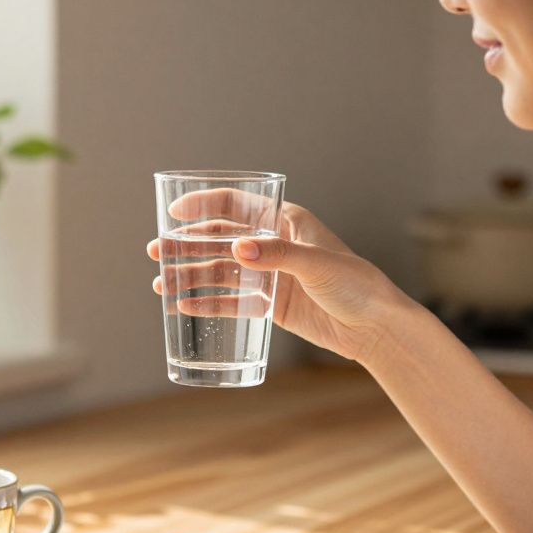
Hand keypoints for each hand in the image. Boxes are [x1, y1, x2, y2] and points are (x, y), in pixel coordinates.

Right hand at [148, 188, 413, 364]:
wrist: (375, 327)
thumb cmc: (356, 285)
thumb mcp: (317, 264)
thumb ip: (276, 255)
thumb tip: (236, 250)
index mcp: (285, 221)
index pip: (237, 205)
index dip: (203, 205)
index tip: (174, 212)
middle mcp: (273, 245)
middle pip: (220, 241)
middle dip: (187, 245)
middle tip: (156, 252)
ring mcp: (270, 276)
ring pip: (221, 272)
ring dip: (190, 276)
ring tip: (161, 284)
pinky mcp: (271, 305)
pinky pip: (232, 302)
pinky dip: (208, 303)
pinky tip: (184, 306)